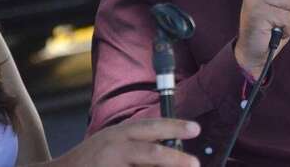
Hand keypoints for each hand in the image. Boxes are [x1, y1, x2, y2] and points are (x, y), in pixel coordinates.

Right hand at [50, 118, 200, 166]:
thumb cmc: (93, 159)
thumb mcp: (114, 142)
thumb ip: (139, 144)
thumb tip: (173, 151)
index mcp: (119, 134)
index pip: (151, 127)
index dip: (174, 127)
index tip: (196, 129)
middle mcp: (114, 149)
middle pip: (150, 153)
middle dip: (175, 159)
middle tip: (195, 163)